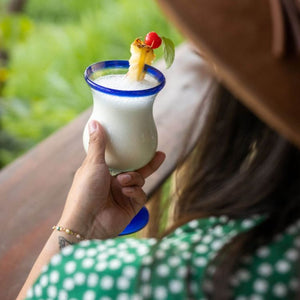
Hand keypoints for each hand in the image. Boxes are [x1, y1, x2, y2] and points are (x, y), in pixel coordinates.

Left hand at [59, 120, 164, 238]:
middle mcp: (115, 183)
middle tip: (160, 154)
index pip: (123, 159)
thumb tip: (94, 121)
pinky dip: (135, 192)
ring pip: (139, 181)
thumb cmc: (85, 191)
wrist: (86, 222)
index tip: (142, 143)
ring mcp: (123, 196)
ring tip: (123, 181)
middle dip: (149, 164)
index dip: (134, 152)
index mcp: (104, 172)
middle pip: (137, 170)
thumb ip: (98, 144)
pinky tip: (126, 192)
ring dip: (133, 178)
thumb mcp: (92, 164)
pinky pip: (140, 195)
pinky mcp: (130, 208)